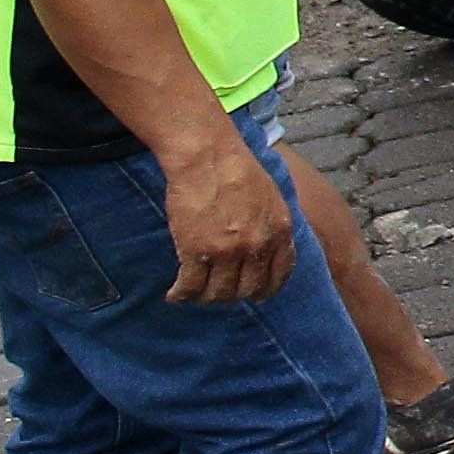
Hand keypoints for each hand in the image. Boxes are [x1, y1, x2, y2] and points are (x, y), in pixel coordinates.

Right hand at [157, 135, 295, 303]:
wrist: (208, 156)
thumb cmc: (237, 168)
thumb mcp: (272, 197)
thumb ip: (272, 225)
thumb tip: (270, 247)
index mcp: (279, 231)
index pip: (278, 276)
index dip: (265, 290)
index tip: (255, 295)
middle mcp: (257, 246)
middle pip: (246, 289)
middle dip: (232, 295)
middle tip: (218, 292)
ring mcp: (227, 251)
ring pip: (217, 293)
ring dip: (205, 297)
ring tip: (195, 293)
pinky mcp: (197, 251)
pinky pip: (190, 286)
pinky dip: (181, 295)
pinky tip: (175, 295)